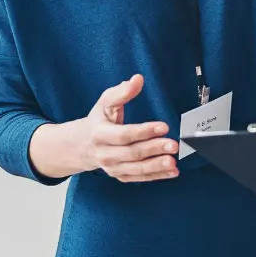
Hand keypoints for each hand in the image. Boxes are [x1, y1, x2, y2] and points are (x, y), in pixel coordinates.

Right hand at [28, 74, 177, 181]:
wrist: (81, 146)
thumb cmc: (97, 121)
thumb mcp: (105, 103)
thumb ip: (122, 92)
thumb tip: (137, 79)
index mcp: (99, 134)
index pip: (124, 134)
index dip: (144, 131)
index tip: (163, 126)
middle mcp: (104, 153)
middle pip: (132, 153)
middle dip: (154, 149)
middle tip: (173, 145)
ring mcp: (112, 167)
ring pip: (136, 169)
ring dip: (156, 166)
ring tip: (173, 161)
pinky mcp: (120, 175)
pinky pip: (139, 177)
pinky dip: (156, 176)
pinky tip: (172, 171)